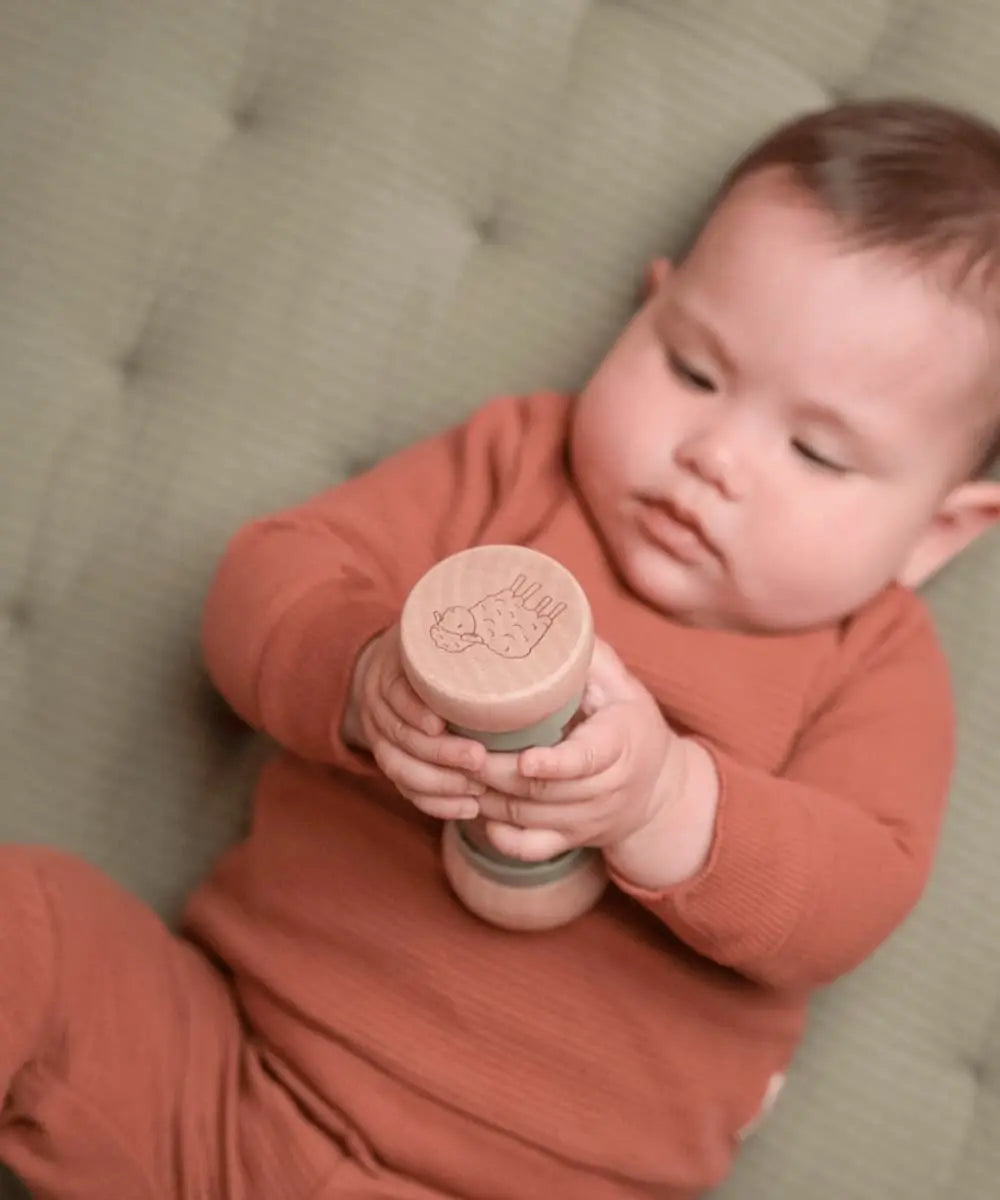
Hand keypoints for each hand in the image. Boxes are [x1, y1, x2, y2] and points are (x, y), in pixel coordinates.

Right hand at [344, 624, 486, 818]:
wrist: (394, 667)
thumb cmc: (434, 647)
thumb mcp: (437, 629)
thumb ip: (465, 627)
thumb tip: (518, 621)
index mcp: (390, 670)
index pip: (394, 693)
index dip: (414, 710)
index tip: (440, 723)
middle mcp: (379, 706)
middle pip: (399, 738)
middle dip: (439, 755)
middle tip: (479, 760)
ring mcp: (383, 738)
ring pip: (400, 770)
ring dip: (440, 785)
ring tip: (478, 790)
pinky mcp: (395, 762)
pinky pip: (407, 789)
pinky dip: (436, 803)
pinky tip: (468, 808)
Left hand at [471, 638, 680, 860]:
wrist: (661, 789)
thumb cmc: (630, 723)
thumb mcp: (623, 685)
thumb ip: (592, 659)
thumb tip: (554, 621)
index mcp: (620, 744)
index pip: (588, 760)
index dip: (555, 762)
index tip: (525, 758)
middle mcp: (606, 789)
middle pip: (545, 791)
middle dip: (498, 773)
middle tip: (462, 750)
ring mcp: (587, 819)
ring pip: (530, 818)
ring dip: (489, 798)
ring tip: (456, 771)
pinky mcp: (571, 840)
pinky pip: (531, 849)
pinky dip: (501, 837)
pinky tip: (477, 812)